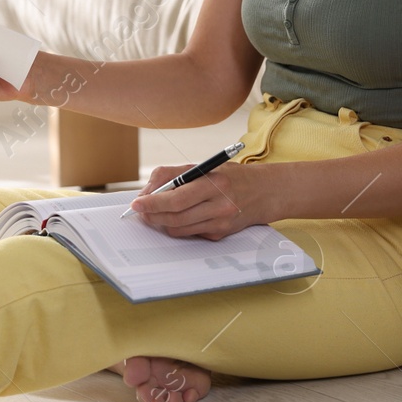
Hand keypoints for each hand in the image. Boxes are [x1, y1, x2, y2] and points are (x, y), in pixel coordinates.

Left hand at [127, 161, 277, 240]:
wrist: (265, 192)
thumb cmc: (231, 177)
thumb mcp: (204, 166)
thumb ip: (174, 175)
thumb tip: (147, 192)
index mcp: (214, 182)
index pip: (177, 197)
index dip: (153, 203)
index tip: (136, 203)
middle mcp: (220, 204)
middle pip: (175, 216)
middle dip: (152, 215)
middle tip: (140, 211)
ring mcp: (221, 222)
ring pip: (180, 229)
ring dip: (162, 223)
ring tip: (155, 214)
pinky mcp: (221, 234)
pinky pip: (191, 233)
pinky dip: (179, 226)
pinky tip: (181, 216)